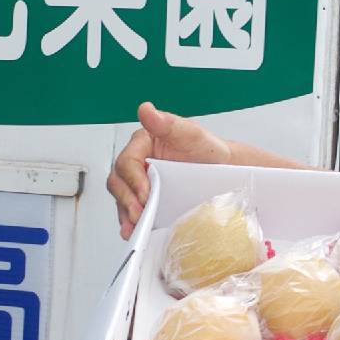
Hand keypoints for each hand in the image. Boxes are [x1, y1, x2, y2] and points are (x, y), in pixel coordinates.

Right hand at [108, 101, 232, 238]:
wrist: (221, 172)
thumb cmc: (208, 150)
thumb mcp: (192, 134)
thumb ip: (168, 123)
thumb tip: (146, 109)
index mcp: (143, 142)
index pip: (126, 161)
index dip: (133, 179)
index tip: (145, 194)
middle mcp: (137, 160)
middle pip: (118, 180)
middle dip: (127, 199)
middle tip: (140, 214)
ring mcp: (139, 180)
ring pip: (121, 196)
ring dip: (125, 213)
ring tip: (134, 227)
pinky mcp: (144, 196)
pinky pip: (130, 208)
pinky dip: (130, 220)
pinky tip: (133, 230)